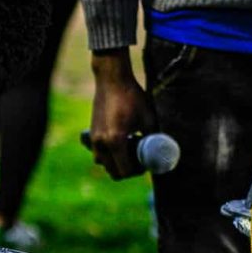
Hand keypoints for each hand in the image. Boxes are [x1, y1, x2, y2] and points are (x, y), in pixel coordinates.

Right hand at [89, 48, 156, 178]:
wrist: (111, 80)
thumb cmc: (132, 97)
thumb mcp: (148, 118)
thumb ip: (153, 138)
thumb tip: (160, 152)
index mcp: (116, 141)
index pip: (125, 170)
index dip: (137, 172)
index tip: (146, 164)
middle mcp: (101, 143)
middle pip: (113, 172)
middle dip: (127, 170)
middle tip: (139, 161)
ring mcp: (94, 139)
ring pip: (103, 163)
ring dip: (116, 163)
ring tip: (128, 150)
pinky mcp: (91, 134)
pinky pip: (98, 153)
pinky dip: (108, 154)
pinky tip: (119, 142)